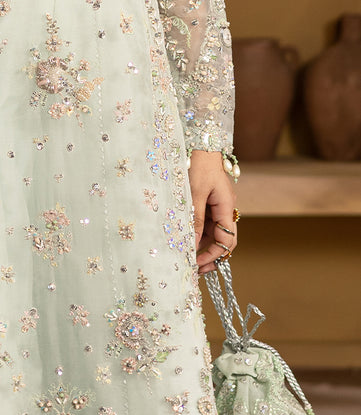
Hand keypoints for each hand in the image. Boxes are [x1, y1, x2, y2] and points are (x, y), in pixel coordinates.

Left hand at [188, 150, 237, 274]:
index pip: (227, 240)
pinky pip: (207, 223)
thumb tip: (192, 244)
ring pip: (215, 233)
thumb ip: (195, 219)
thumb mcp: (194, 194)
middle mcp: (226, 208)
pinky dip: (199, 234)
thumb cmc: (198, 165)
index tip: (196, 263)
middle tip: (195, 269)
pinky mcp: (210, 202)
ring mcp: (219, 206)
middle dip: (212, 256)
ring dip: (203, 246)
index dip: (214, 254)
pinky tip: (187, 241)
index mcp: (227, 207)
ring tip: (187, 258)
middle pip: (224, 240)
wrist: (200, 145)